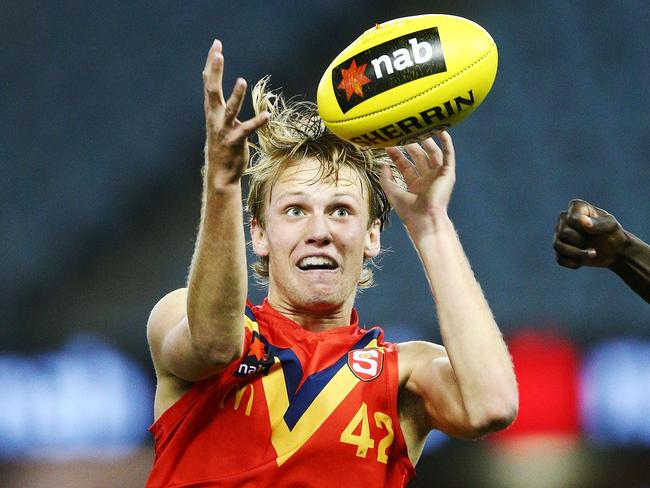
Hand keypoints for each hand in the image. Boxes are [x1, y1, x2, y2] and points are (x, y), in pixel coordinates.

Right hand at [202, 40, 267, 188]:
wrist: (221, 173)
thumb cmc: (222, 145)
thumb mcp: (217, 121)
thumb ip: (217, 104)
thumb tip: (213, 89)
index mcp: (212, 111)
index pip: (209, 82)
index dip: (212, 64)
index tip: (216, 45)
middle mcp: (215, 118)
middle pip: (213, 90)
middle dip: (215, 71)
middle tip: (218, 52)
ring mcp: (225, 130)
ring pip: (230, 110)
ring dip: (236, 96)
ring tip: (242, 81)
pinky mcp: (236, 141)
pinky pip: (248, 130)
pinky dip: (258, 122)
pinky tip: (268, 116)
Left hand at [379, 132, 455, 236]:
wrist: (425, 220)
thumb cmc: (409, 212)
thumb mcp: (393, 193)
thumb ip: (386, 179)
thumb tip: (383, 165)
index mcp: (415, 185)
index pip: (405, 165)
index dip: (397, 154)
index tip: (388, 143)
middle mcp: (427, 179)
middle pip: (418, 157)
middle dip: (409, 145)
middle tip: (401, 132)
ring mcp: (438, 176)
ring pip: (432, 153)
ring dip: (426, 141)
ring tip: (417, 128)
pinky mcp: (448, 174)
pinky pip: (448, 155)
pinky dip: (446, 142)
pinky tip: (440, 130)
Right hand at [553, 199, 627, 267]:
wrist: (615, 251)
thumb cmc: (613, 234)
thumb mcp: (611, 227)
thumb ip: (598, 223)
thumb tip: (582, 221)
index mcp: (576, 207)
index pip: (572, 219)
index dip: (583, 229)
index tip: (597, 233)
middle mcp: (564, 219)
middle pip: (563, 233)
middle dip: (581, 242)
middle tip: (595, 246)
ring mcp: (559, 235)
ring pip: (558, 246)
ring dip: (576, 254)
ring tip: (592, 255)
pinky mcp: (560, 250)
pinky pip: (559, 258)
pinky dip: (572, 263)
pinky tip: (583, 262)